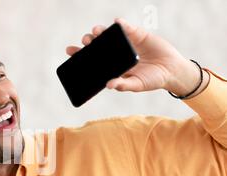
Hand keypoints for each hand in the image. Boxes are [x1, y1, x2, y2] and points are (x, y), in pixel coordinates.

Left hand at [66, 18, 201, 94]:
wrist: (172, 71)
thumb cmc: (152, 80)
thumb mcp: (137, 85)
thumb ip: (124, 85)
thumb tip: (109, 85)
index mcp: (111, 66)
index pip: (92, 59)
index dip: (80, 55)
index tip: (69, 50)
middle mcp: (115, 53)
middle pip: (97, 45)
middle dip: (88, 42)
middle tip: (85, 42)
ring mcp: (125, 43)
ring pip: (108, 35)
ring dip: (100, 32)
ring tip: (95, 32)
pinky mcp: (138, 34)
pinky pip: (126, 28)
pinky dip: (121, 25)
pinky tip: (116, 23)